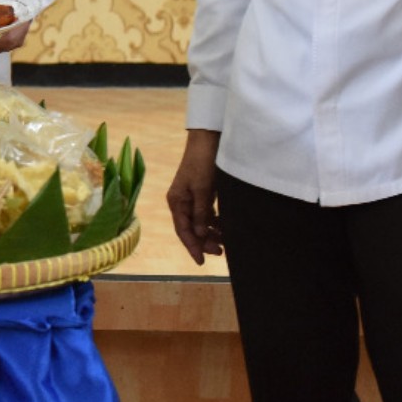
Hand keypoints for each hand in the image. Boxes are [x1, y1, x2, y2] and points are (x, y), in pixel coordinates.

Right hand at [165, 129, 224, 265]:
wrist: (208, 140)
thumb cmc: (203, 163)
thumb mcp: (203, 189)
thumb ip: (200, 213)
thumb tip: (198, 235)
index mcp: (176, 201)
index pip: (183, 230)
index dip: (192, 247)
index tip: (202, 261)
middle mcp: (182, 201)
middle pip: (191, 229)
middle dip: (204, 241)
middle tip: (221, 251)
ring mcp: (192, 197)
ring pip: (200, 222)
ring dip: (210, 233)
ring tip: (225, 241)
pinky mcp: (202, 193)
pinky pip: (206, 214)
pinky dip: (214, 222)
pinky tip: (224, 227)